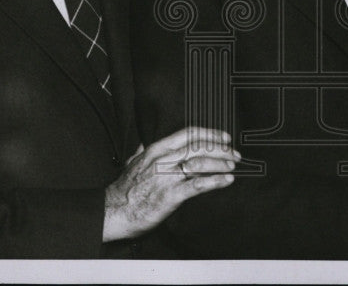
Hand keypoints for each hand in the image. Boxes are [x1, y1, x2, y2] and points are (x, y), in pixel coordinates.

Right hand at [102, 127, 238, 241]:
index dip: (210, 134)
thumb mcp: (131, 163)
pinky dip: (215, 182)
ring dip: (220, 164)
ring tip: (232, 167)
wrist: (113, 212)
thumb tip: (144, 143)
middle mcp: (163, 160)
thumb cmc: (124, 190)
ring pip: (200, 164)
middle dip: (220, 149)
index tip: (224, 137)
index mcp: (156, 149)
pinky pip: (197, 186)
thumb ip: (141, 152)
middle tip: (234, 154)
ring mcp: (167, 177)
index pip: (188, 134)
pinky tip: (226, 181)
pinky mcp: (170, 196)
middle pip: (198, 147)